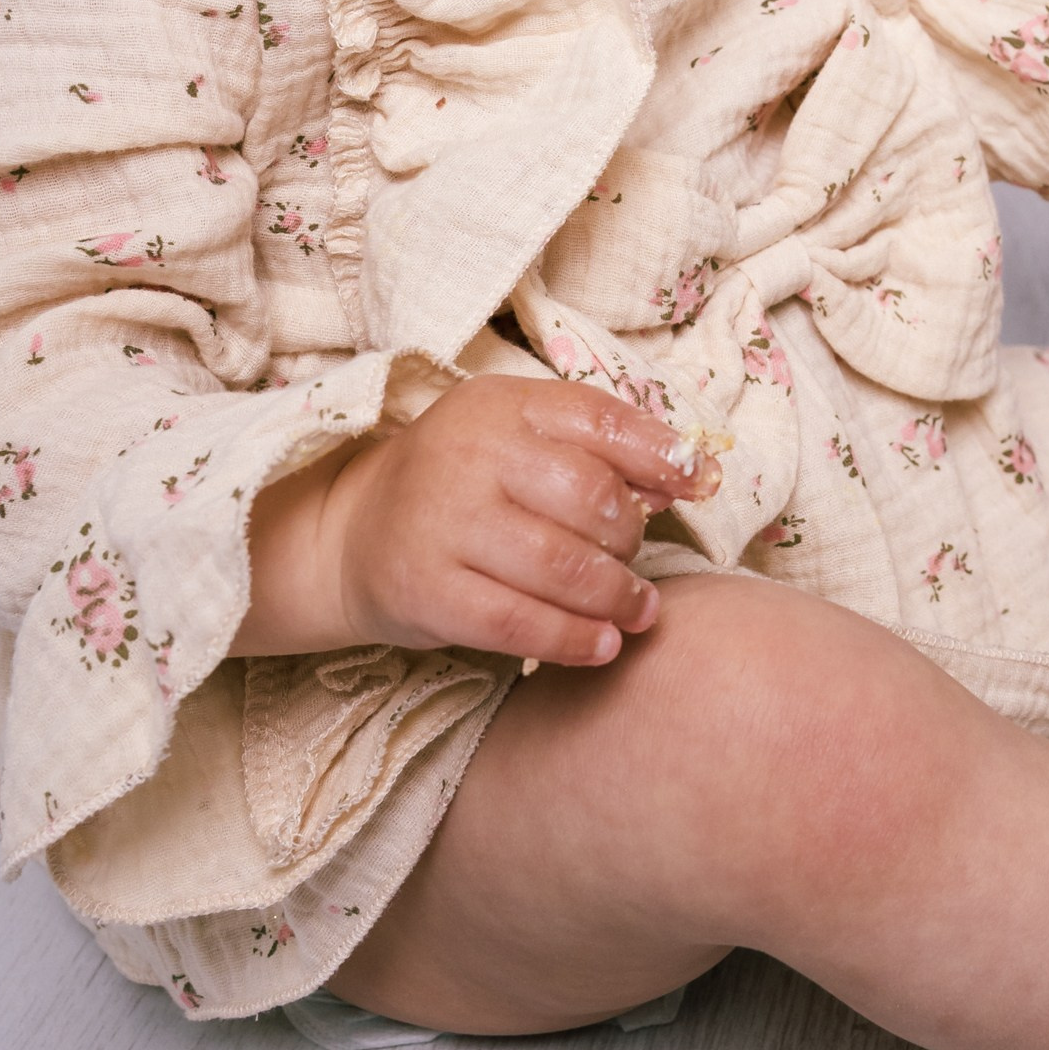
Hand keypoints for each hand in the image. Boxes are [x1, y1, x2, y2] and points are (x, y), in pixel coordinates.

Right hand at [234, 377, 711, 667]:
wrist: (353, 533)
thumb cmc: (461, 484)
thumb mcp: (518, 438)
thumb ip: (597, 448)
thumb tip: (688, 478)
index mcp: (501, 404)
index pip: (599, 419)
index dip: (660, 456)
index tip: (695, 487)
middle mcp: (470, 455)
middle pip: (589, 498)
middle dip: (629, 538)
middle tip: (634, 562)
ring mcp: (444, 523)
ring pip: (562, 566)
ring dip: (616, 596)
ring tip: (638, 611)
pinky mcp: (427, 591)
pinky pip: (520, 624)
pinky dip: (574, 640)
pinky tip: (603, 645)